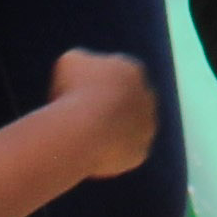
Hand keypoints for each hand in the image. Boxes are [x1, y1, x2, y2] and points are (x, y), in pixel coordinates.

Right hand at [49, 48, 158, 175]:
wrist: (85, 129)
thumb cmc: (74, 91)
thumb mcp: (69, 62)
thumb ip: (82, 62)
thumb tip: (84, 68)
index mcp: (133, 70)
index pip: (117, 74)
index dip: (96, 83)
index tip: (78, 92)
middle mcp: (148, 97)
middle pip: (126, 101)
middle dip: (110, 107)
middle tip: (84, 116)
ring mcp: (147, 126)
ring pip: (128, 128)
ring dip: (112, 131)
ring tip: (85, 136)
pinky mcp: (141, 152)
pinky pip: (124, 153)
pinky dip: (109, 153)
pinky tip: (90, 152)